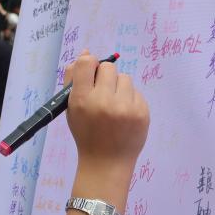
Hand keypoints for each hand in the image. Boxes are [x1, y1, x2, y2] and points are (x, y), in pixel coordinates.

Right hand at [66, 50, 149, 174]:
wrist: (106, 163)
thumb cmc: (86, 132)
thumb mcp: (71, 108)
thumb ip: (74, 79)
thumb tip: (87, 52)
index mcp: (82, 100)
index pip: (86, 63)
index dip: (89, 65)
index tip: (90, 75)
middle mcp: (104, 101)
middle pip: (108, 68)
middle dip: (104, 77)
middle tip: (102, 93)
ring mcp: (125, 107)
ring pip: (125, 78)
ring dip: (118, 88)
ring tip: (114, 106)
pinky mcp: (142, 113)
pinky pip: (136, 92)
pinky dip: (130, 100)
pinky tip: (124, 115)